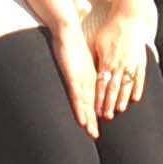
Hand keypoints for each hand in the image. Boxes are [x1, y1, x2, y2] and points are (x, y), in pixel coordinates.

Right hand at [48, 18, 104, 136]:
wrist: (68, 28)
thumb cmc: (71, 39)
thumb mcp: (78, 54)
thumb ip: (79, 61)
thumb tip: (76, 63)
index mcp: (88, 73)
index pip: (92, 95)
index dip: (94, 109)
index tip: (95, 122)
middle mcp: (87, 78)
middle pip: (91, 102)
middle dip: (92, 119)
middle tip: (94, 135)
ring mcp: (81, 78)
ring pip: (86, 103)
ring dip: (88, 118)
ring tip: (91, 132)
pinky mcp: (74, 77)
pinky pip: (78, 97)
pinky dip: (81, 110)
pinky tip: (83, 120)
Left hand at [82, 0, 148, 123]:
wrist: (128, 17)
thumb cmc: (110, 29)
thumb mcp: (95, 42)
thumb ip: (91, 58)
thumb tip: (83, 70)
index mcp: (106, 61)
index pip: (100, 84)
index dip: (97, 98)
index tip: (95, 109)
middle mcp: (118, 64)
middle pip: (112, 88)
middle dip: (109, 103)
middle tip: (107, 116)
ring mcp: (130, 63)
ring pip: (126, 85)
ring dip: (122, 99)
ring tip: (120, 110)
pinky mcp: (140, 61)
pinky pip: (139, 78)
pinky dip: (137, 88)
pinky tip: (135, 98)